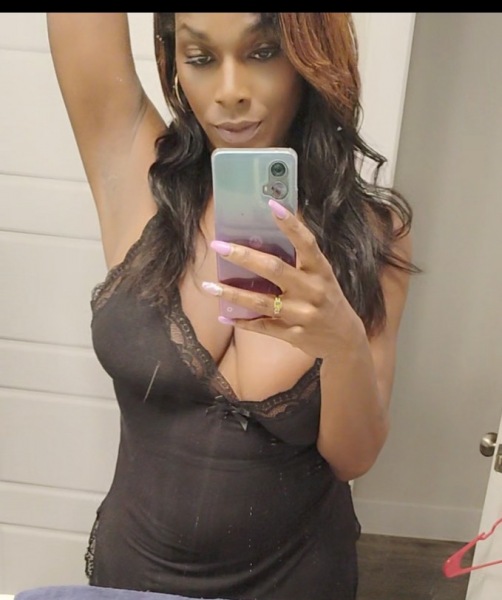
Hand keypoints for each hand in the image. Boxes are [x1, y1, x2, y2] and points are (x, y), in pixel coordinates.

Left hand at [201, 199, 362, 358]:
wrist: (345, 340)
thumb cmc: (328, 300)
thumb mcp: (322, 277)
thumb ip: (299, 262)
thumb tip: (262, 239)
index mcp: (321, 270)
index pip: (306, 243)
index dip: (290, 224)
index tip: (272, 205)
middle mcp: (312, 290)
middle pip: (274, 269)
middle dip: (243, 256)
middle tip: (218, 245)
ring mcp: (302, 314)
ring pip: (261, 301)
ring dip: (232, 293)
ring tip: (208, 286)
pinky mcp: (293, 335)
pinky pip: (262, 326)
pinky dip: (242, 321)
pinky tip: (224, 315)